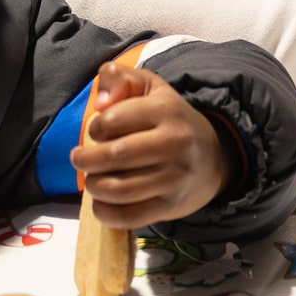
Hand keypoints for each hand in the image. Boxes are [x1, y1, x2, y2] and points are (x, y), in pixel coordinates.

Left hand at [73, 63, 228, 227]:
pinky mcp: (171, 206)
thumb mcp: (150, 88)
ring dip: (93, 186)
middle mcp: (174, 143)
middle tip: (80, 159)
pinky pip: (128, 216)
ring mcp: (174, 177)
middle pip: (114, 156)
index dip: (95, 128)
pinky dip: (105, 212)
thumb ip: (119, 78)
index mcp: (166, 109)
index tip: (97, 132)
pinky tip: (101, 202)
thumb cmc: (171, 120)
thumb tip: (100, 103)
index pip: (113, 120)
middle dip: (85, 160)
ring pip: (117, 189)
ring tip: (92, 180)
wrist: (214, 158)